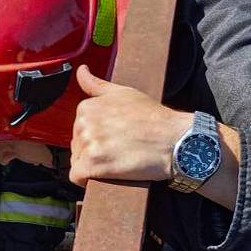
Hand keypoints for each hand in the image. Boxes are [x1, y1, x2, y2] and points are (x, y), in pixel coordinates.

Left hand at [70, 65, 189, 187]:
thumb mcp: (124, 93)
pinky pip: (77, 178)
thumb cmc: (153, 118)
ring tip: (116, 162)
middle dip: (93, 152)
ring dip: (93, 166)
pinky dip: (87, 180)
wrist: (173, 140)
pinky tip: (104, 176)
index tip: (113, 140)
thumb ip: (96, 84)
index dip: (96, 138)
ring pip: (77, 162)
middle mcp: (84, 124)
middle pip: (77, 146)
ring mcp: (88, 144)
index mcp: (87, 107)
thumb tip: (81, 70)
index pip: (79, 129)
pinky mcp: (93, 165)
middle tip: (118, 151)